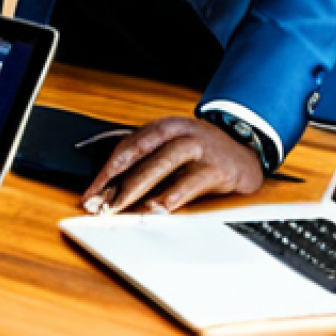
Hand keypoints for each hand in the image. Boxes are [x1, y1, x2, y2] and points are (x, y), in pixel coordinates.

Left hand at [80, 116, 263, 214]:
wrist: (245, 152)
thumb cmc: (200, 152)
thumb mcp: (172, 147)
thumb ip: (145, 162)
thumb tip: (109, 189)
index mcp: (162, 127)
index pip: (127, 147)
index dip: (106, 170)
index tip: (91, 191)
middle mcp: (178, 133)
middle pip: (140, 154)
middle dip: (117, 182)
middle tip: (100, 204)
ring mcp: (198, 148)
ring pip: (161, 164)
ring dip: (138, 188)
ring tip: (121, 206)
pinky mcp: (216, 168)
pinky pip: (190, 183)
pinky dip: (172, 195)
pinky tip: (159, 208)